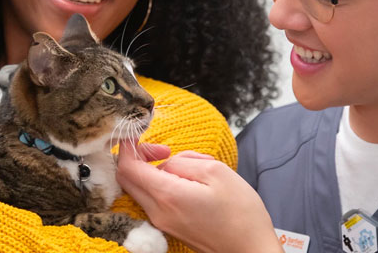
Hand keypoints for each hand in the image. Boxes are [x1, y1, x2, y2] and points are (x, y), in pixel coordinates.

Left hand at [116, 140, 280, 252]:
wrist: (250, 250)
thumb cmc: (241, 214)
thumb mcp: (216, 171)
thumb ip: (183, 161)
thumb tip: (165, 162)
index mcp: (167, 195)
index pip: (127, 167)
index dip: (129, 147)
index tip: (140, 136)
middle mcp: (157, 212)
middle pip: (127, 179)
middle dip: (138, 158)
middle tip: (163, 150)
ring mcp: (161, 222)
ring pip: (140, 189)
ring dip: (152, 171)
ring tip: (186, 167)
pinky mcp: (169, 227)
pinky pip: (153, 200)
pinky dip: (161, 185)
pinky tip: (187, 183)